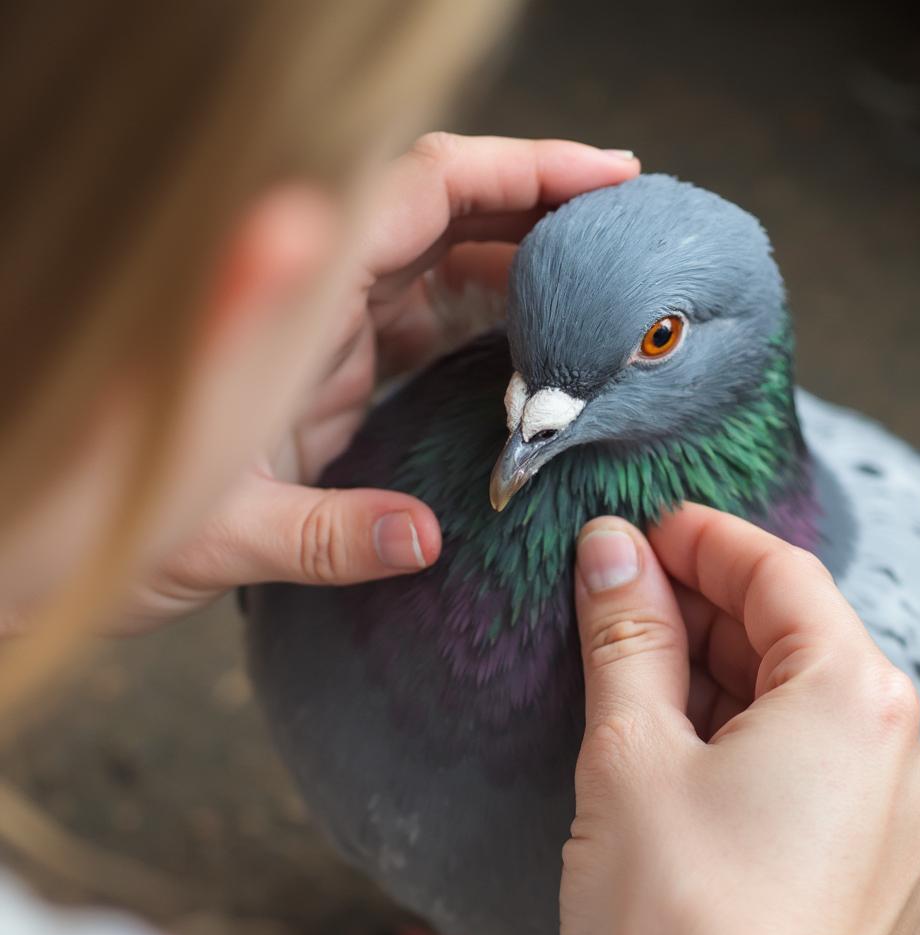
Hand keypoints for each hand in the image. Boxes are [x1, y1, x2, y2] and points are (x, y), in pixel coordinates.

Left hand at [116, 135, 639, 630]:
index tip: (606, 178)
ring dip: (518, 273)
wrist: (51, 541)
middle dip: (538, 214)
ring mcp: (322, 341)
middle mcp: (311, 301)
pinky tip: (532, 351)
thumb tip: (424, 538)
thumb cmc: (103, 518)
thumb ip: (323, 533)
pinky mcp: (328, 384)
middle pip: (442, 218)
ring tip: (597, 290)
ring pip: (438, 273)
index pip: (420, 193)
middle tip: (625, 237)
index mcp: (288, 299)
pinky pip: (421, 334)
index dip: (520, 172)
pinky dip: (482, 331)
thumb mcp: (217, 529)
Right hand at [560, 506, 919, 934]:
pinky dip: (758, 742)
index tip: (643, 529)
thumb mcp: (630, 748)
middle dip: (706, 609)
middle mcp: (907, 757)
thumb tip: (611, 548)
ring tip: (644, 676)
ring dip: (726, 678)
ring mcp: (904, 826)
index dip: (704, 539)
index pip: (781, 574)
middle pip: (797, 639)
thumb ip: (627, 632)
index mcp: (858, 703)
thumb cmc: (673, 916)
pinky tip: (692, 756)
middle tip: (624, 598)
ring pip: (807, 708)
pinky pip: (822, 773)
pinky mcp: (883, 879)